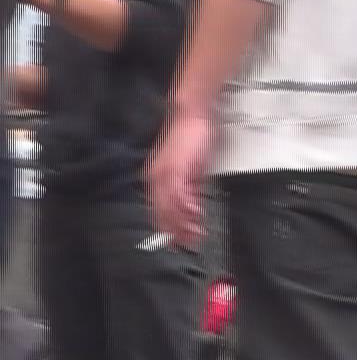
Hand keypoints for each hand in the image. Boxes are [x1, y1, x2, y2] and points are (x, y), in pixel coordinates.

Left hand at [149, 101, 212, 250]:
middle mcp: (156, 178)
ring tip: (197, 234)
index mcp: (156, 179)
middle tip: (190, 243)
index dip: (169, 229)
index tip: (179, 241)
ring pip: (169, 208)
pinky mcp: (174, 170)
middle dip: (177, 232)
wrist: (192, 115)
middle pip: (162, 213)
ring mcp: (164, 174)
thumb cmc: (192, 138)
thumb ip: (190, 190)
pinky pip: (178, 196)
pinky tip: (197, 215)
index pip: (159, 211)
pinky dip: (187, 209)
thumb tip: (193, 209)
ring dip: (184, 224)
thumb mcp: (191, 170)